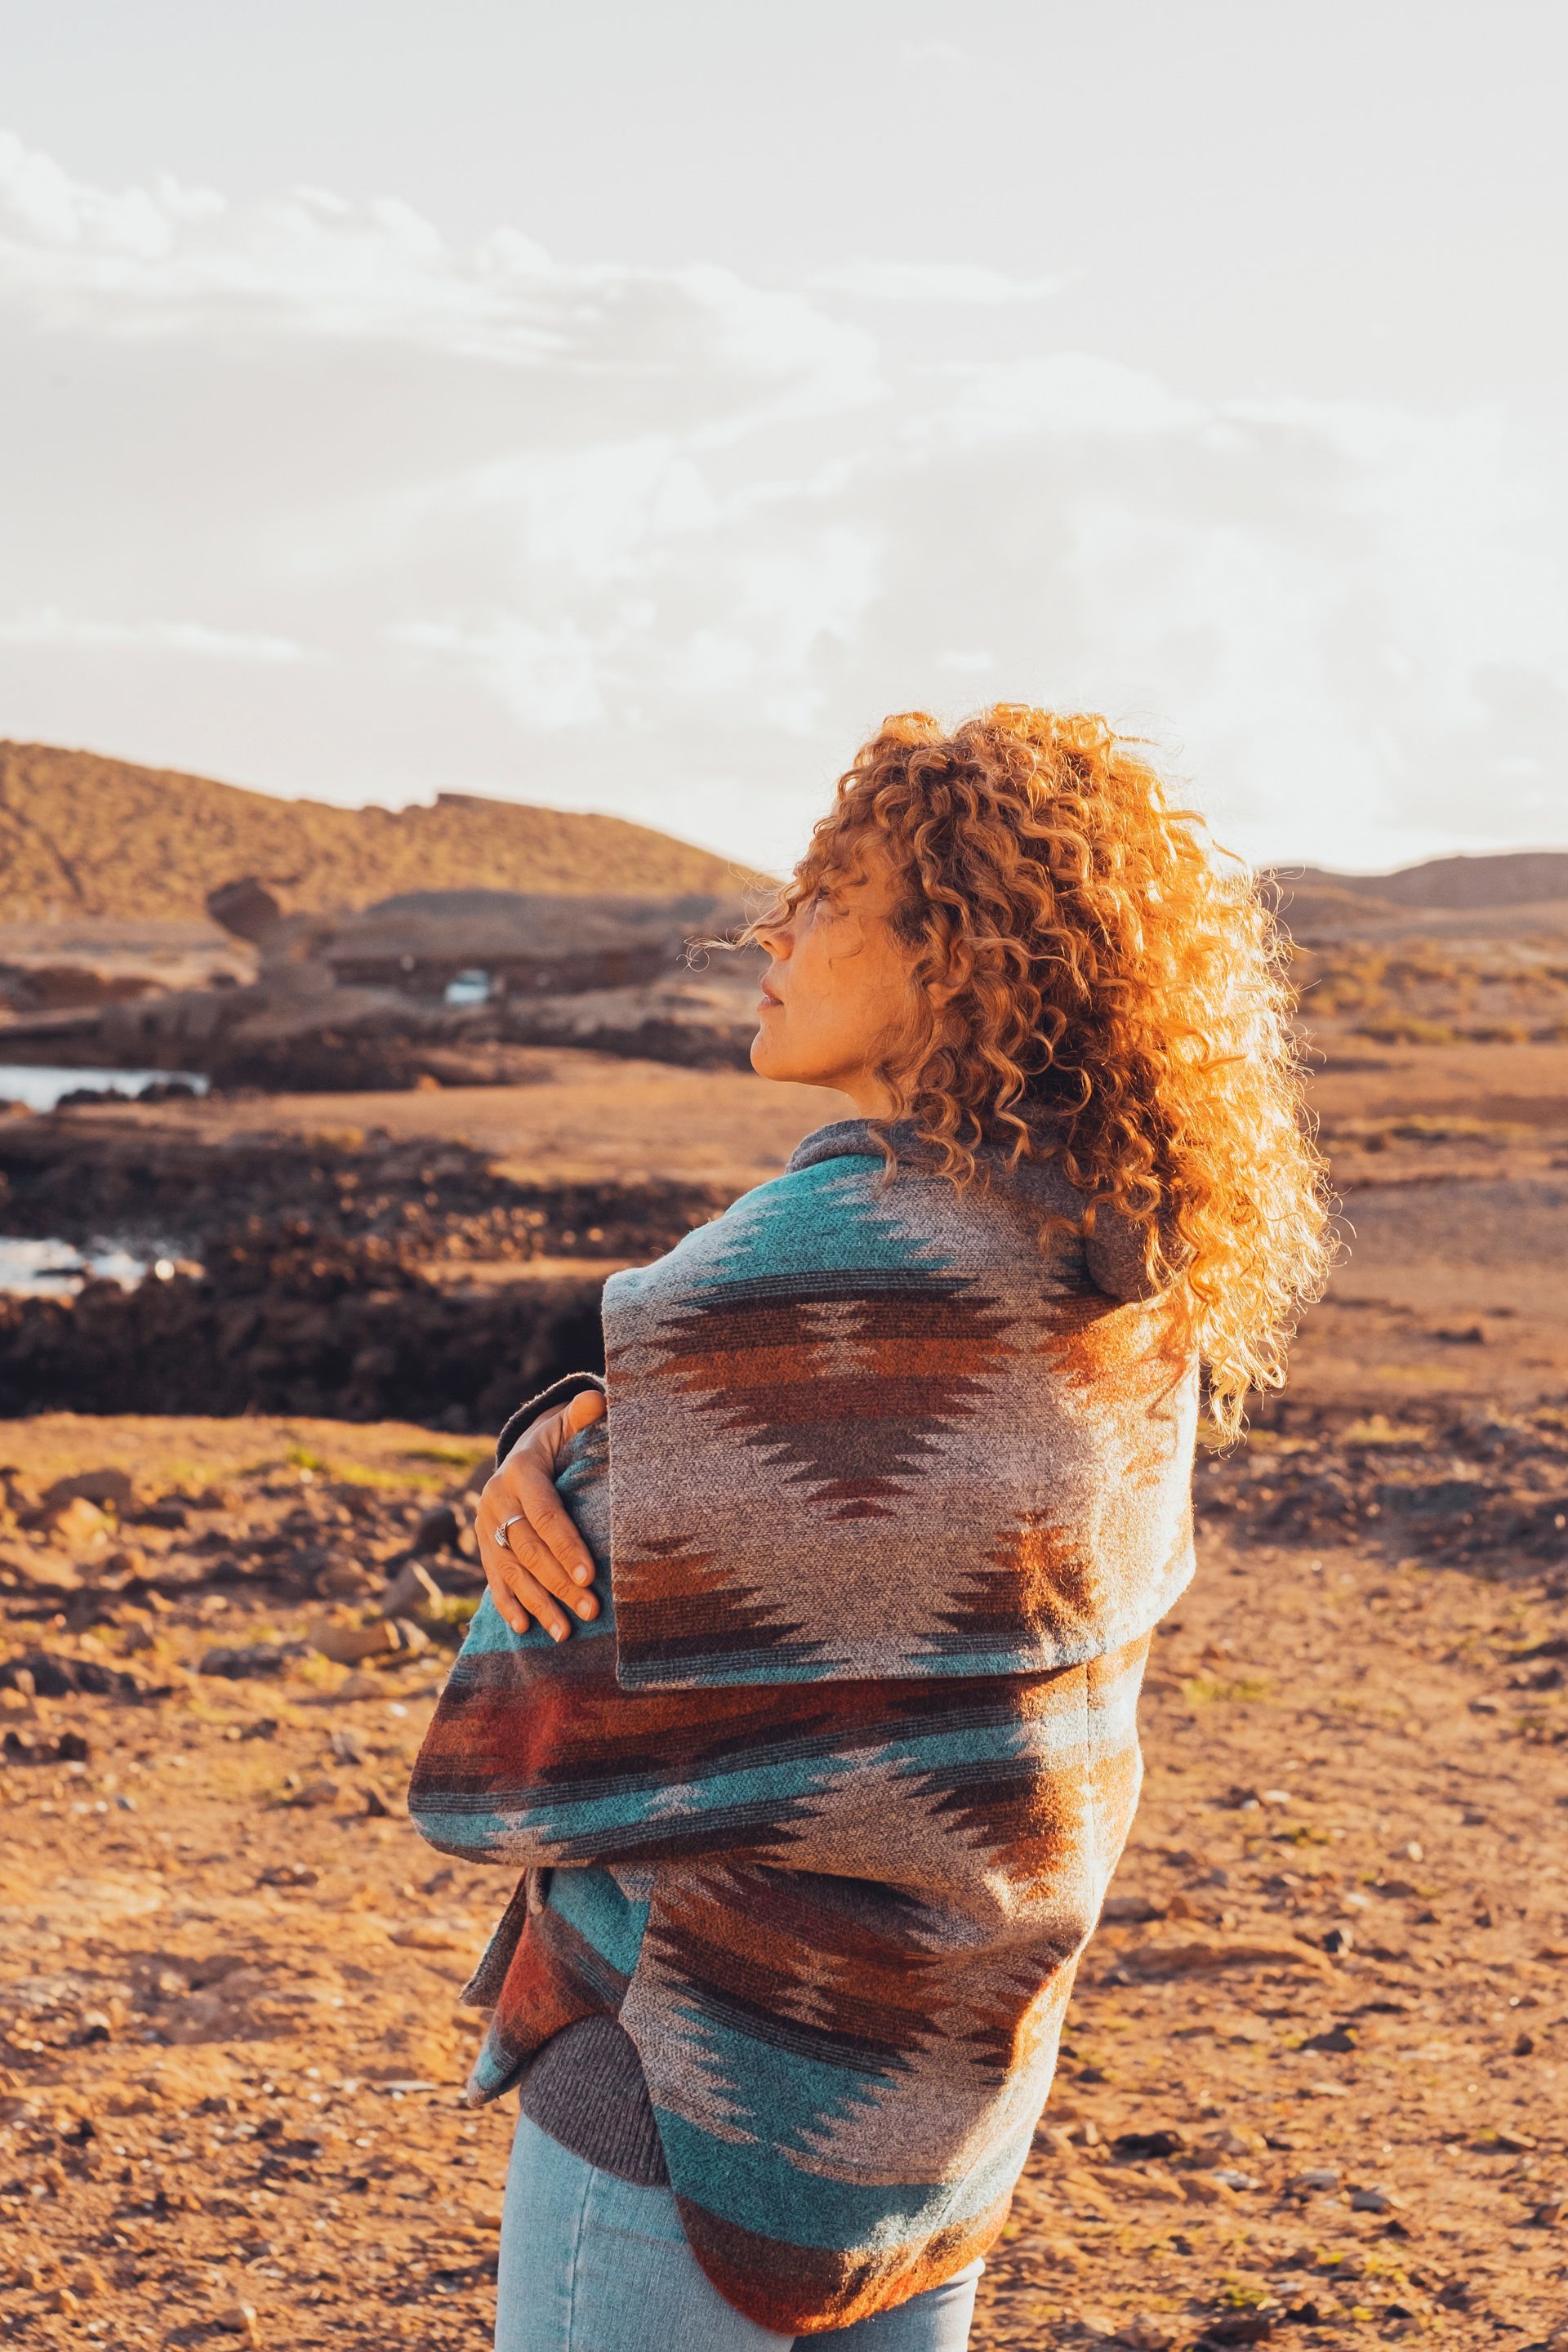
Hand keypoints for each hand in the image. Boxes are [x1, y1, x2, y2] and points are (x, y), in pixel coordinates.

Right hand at [475, 1387, 605, 1640]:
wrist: (519, 1457)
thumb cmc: (557, 1444)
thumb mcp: (566, 1426)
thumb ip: (581, 1416)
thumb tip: (598, 1399)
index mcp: (520, 1472)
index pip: (545, 1513)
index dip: (566, 1544)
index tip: (591, 1574)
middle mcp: (496, 1500)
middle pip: (529, 1549)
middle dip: (559, 1582)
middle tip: (590, 1609)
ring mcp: (485, 1526)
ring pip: (512, 1570)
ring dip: (538, 1603)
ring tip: (565, 1632)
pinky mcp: (482, 1547)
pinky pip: (494, 1579)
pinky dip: (508, 1604)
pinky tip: (525, 1628)